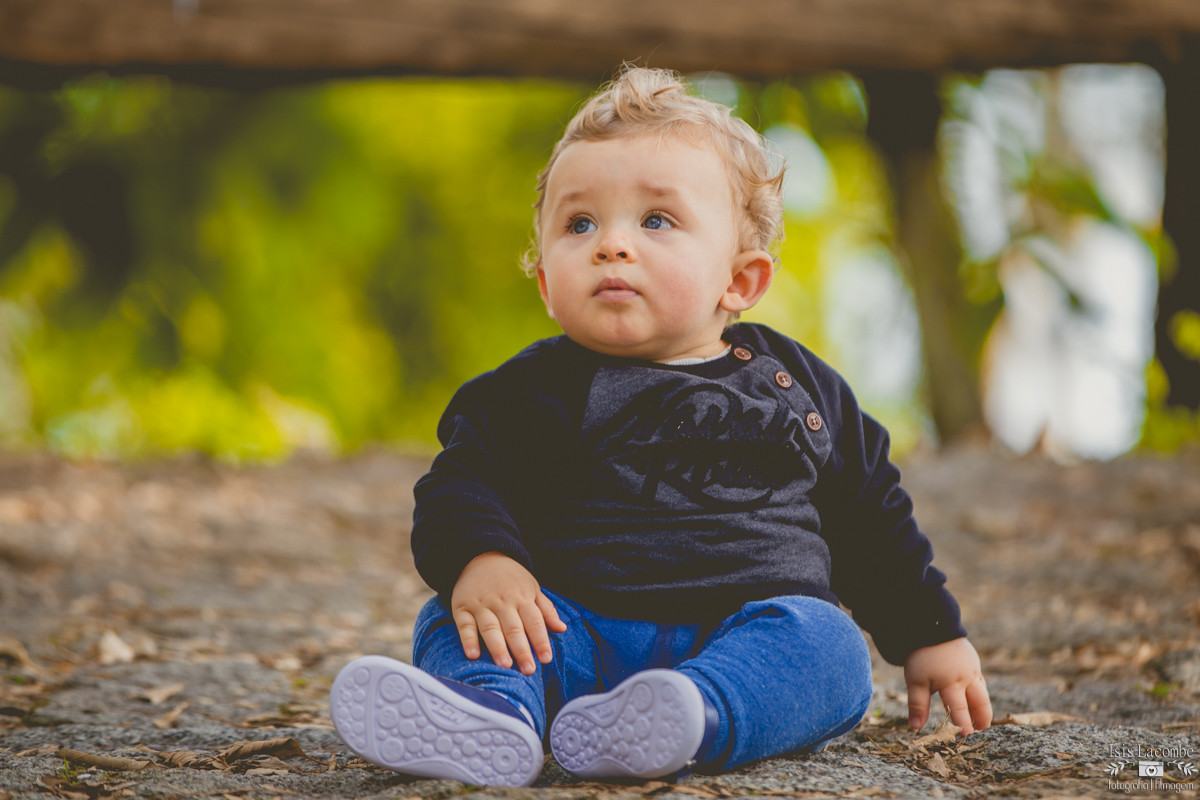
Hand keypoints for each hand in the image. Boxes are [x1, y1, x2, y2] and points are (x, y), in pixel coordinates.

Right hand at [450, 552, 566, 674]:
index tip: (546, 659)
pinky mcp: (462, 607)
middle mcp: (503, 602)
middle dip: (521, 649)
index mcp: (523, 598)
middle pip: (514, 628)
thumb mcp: (532, 588)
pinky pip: (465, 625)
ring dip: (497, 647)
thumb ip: (546, 610)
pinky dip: (468, 640)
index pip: (534, 621)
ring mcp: (482, 605)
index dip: (541, 641)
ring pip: (491, 628)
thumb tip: (562, 629)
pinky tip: (473, 654)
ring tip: (504, 665)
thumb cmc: (511, 578)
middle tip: (528, 670)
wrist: (480, 556)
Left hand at [904, 637, 991, 734]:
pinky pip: (979, 680)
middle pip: (980, 703)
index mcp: (951, 683)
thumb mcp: (915, 680)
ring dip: (982, 707)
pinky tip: (973, 697)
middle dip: (982, 718)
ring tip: (979, 719)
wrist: (931, 626)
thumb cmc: (921, 655)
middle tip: (980, 730)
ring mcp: (973, 668)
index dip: (964, 724)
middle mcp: (966, 677)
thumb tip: (915, 728)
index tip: (967, 736)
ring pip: (982, 692)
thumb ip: (917, 705)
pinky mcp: (973, 660)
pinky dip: (979, 692)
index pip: (960, 709)